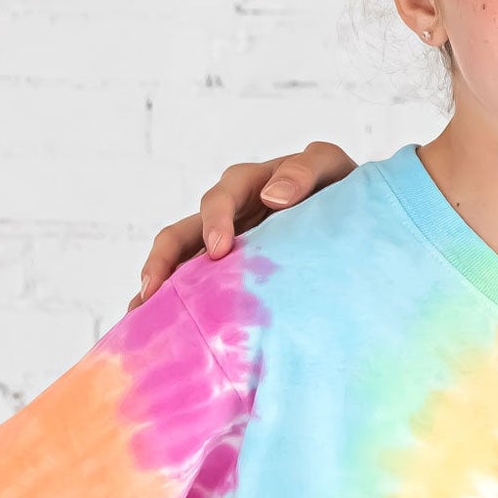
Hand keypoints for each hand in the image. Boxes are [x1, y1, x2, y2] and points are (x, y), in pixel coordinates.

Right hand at [132, 143, 356, 307]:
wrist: (359, 220)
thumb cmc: (343, 189)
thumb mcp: (329, 167)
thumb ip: (305, 171)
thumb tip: (273, 196)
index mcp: (249, 186)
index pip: (221, 198)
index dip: (215, 221)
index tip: (219, 249)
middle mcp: (228, 216)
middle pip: (182, 233)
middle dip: (164, 260)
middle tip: (155, 289)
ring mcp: (224, 246)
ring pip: (177, 263)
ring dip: (155, 285)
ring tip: (138, 314)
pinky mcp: (227, 274)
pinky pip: (190, 286)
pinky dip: (172, 304)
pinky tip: (156, 330)